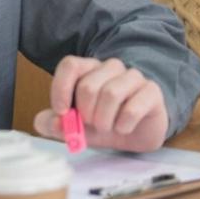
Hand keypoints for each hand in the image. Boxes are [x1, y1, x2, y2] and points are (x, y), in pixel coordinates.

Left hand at [35, 56, 168, 152]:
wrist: (137, 133)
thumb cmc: (105, 123)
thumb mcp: (75, 127)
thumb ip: (55, 124)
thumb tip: (47, 121)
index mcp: (89, 70)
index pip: (70, 65)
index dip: (61, 88)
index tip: (62, 112)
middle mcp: (111, 68)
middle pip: (88, 86)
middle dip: (86, 114)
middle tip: (91, 124)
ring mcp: (133, 77)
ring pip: (111, 93)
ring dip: (104, 120)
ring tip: (108, 127)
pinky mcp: (151, 91)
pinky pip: (132, 107)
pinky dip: (123, 125)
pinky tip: (124, 128)